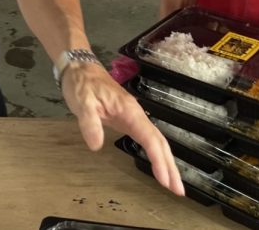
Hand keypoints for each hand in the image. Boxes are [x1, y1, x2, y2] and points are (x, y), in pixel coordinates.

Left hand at [61, 61, 183, 195]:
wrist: (79, 68)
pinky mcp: (127, 120)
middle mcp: (135, 114)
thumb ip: (90, 123)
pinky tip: (158, 164)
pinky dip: (155, 153)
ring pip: (155, 140)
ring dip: (166, 161)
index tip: (165, 181)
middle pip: (159, 142)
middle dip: (170, 166)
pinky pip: (147, 138)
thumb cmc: (82, 84)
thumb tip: (96, 145)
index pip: (149, 138)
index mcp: (129, 111)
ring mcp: (133, 117)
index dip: (158, 160)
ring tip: (173, 183)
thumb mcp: (82, 102)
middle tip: (178, 190)